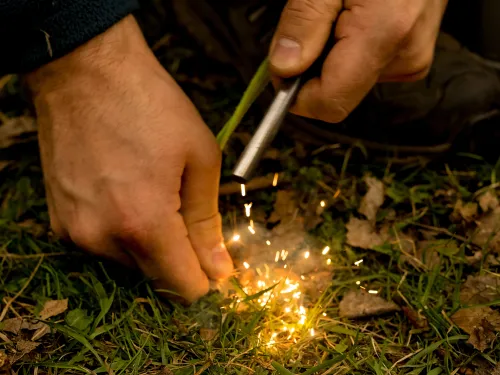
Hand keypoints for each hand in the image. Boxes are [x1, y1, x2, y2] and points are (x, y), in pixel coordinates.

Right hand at [25, 15, 233, 301]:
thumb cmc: (150, 105)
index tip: (219, 266)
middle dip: (181, 260)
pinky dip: (123, 232)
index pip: (183, 288)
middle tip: (190, 216)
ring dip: (151, 244)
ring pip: (130, 263)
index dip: (208, 282)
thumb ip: (208, 222)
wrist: (85, 70)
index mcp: (145, 223)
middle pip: (156, 280)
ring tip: (155, 194)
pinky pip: (104, 244)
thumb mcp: (199, 157)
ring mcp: (76, 232)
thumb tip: (220, 268)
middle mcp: (104, 238)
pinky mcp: (60, 221)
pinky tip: (130, 193)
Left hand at [269, 0, 447, 122]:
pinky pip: (367, 71)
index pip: (330, 103)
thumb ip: (303, 22)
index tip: (283, 68)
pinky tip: (356, 22)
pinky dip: (351, 54)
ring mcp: (411, 59)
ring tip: (340, 17)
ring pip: (350, 84)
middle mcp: (404, 55)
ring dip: (332, 59)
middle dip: (314, 70)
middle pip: (338, 95)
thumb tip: (284, 69)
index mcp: (385, 34)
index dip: (298, 94)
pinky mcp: (412, 58)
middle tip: (315, 27)